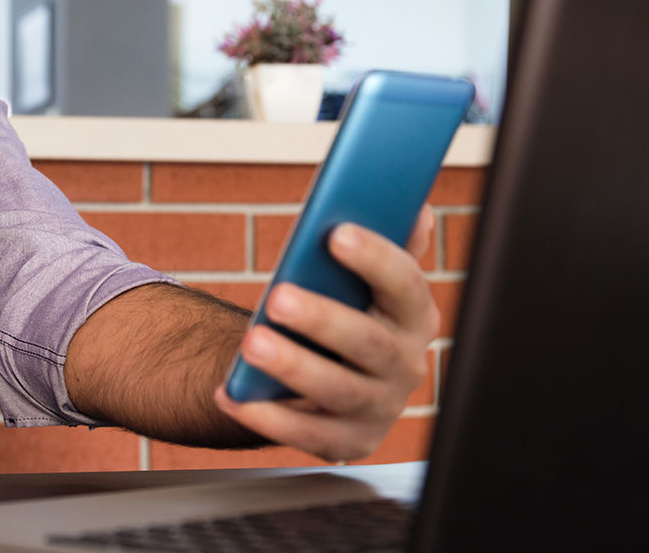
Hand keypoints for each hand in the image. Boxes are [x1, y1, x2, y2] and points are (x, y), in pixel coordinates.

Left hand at [213, 206, 439, 461]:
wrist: (320, 367)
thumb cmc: (341, 307)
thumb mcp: (362, 276)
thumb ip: (384, 241)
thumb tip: (414, 206)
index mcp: (413, 315)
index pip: (406, 285)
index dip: (375, 259)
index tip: (335, 233)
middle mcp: (406, 364)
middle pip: (369, 342)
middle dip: (323, 319)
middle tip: (278, 297)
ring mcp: (380, 407)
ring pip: (339, 390)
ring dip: (294, 367)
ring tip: (253, 344)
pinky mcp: (349, 440)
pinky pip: (309, 434)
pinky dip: (269, 417)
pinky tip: (234, 395)